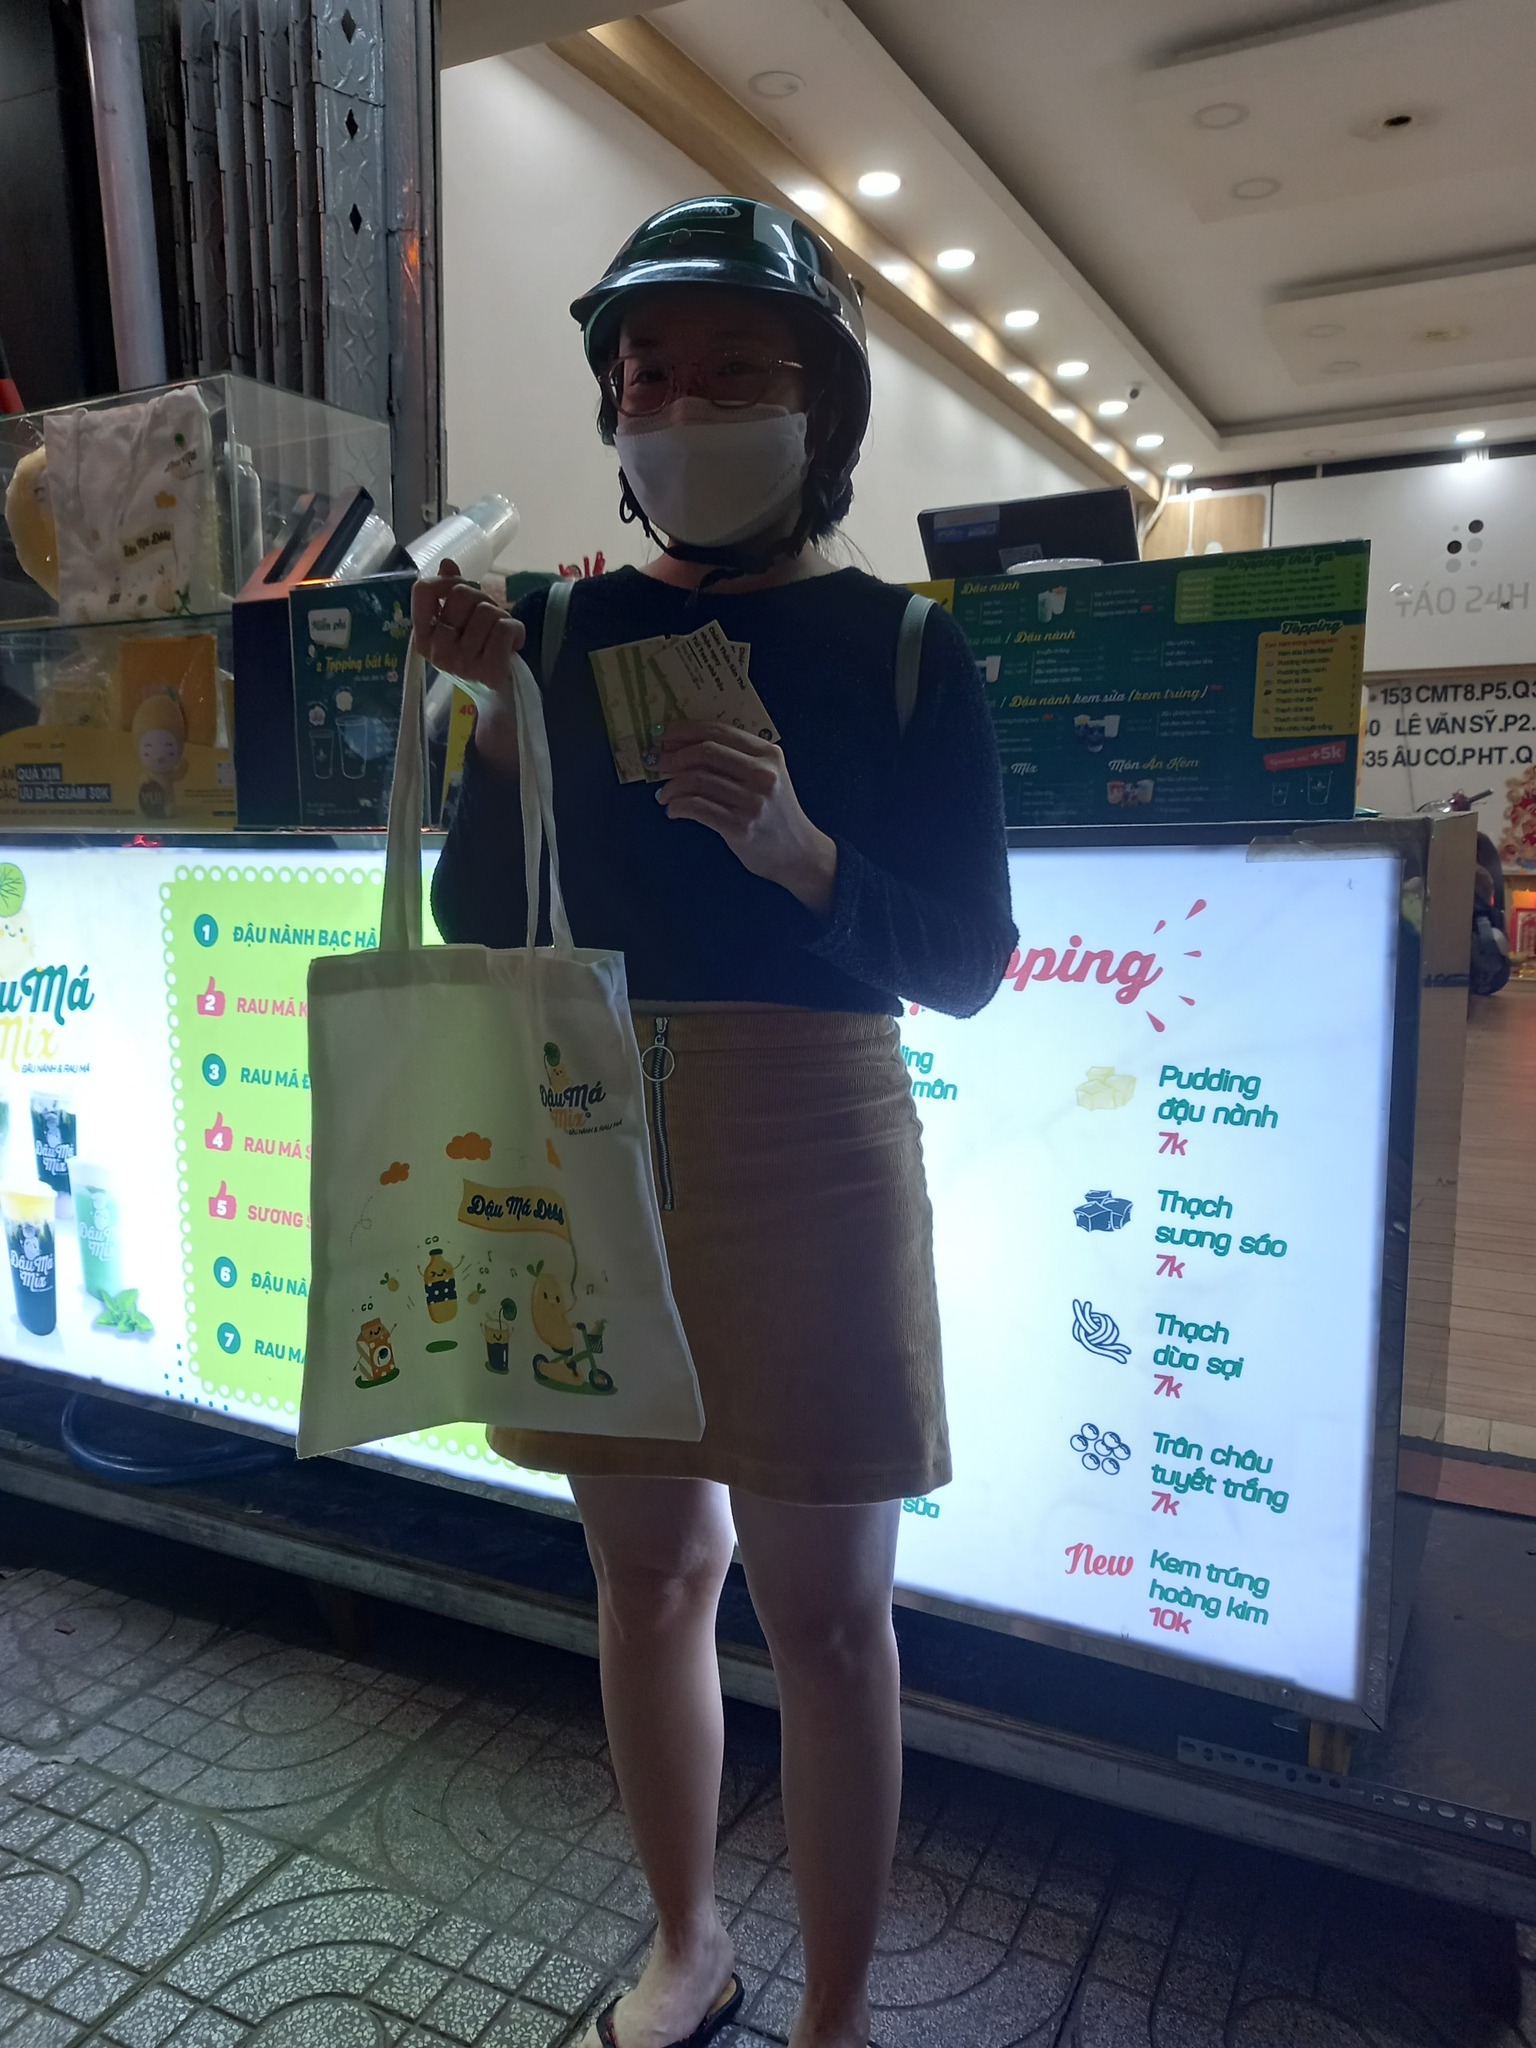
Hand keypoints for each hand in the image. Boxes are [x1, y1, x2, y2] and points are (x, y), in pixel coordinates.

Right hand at [410, 558, 521, 777]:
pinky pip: (505, 628)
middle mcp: (438, 652)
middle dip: (483, 600)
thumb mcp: (460, 625)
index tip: (460, 589)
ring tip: (500, 638)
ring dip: (502, 618)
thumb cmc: (478, 655)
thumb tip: (446, 565)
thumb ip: (451, 594)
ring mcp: (462, 664)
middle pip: (463, 594)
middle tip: (488, 621)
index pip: (423, 591)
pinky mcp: (488, 672)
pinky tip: (512, 645)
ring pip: (488, 611)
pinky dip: (516, 631)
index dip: (447, 581)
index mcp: (423, 639)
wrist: (497, 698)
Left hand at [655, 722, 837, 914]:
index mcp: (768, 754)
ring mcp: (752, 802)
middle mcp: (763, 774)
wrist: (798, 853)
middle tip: (658, 763)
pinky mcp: (740, 827)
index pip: (719, 732)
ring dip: (672, 786)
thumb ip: (737, 759)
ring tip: (665, 794)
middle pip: (705, 753)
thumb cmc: (775, 813)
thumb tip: (683, 749)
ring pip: (697, 781)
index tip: (665, 736)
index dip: (686, 731)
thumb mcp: (767, 777)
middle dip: (674, 756)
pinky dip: (678, 806)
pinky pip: (697, 808)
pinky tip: (674, 810)